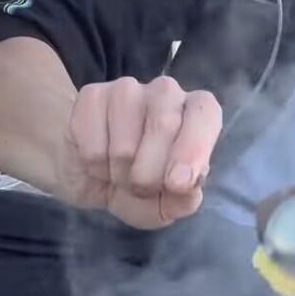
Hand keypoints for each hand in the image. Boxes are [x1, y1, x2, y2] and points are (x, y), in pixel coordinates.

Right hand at [62, 76, 221, 229]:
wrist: (90, 174)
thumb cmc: (140, 186)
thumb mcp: (166, 205)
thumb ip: (183, 200)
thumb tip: (187, 187)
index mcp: (196, 112)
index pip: (204, 114)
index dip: (193, 149)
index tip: (178, 184)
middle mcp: (166, 92)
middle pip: (163, 127)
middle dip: (149, 176)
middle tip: (140, 189)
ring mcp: (127, 90)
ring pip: (124, 144)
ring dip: (119, 174)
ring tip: (119, 174)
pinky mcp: (92, 96)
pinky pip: (92, 144)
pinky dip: (94, 166)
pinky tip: (97, 161)